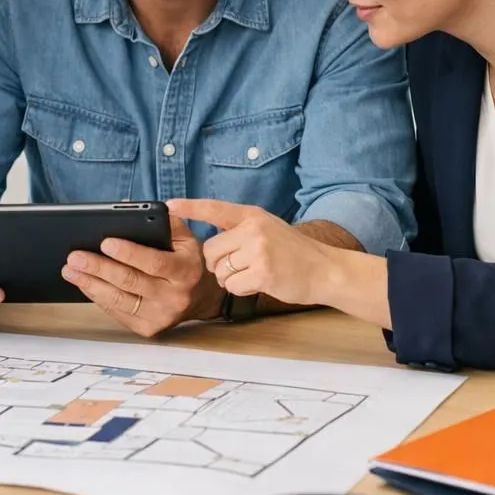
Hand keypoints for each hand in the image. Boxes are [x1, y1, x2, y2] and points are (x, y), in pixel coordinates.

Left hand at [61, 212, 222, 336]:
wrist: (199, 296)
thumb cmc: (185, 260)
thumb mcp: (184, 237)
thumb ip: (162, 220)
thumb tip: (126, 206)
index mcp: (186, 271)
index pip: (155, 263)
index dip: (129, 253)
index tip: (105, 242)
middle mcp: (175, 297)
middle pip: (130, 282)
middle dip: (99, 267)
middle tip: (75, 256)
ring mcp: (161, 316)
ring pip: (119, 300)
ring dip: (90, 284)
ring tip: (70, 270)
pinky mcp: (148, 328)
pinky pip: (116, 312)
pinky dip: (97, 297)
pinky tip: (84, 284)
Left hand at [166, 199, 338, 305]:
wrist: (325, 269)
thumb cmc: (293, 253)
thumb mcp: (268, 228)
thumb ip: (241, 229)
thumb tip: (209, 244)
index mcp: (252, 215)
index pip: (214, 208)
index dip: (190, 207)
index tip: (168, 205)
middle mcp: (253, 229)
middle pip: (210, 250)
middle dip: (218, 264)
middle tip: (239, 266)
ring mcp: (258, 250)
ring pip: (219, 271)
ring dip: (230, 279)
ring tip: (252, 274)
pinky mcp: (263, 272)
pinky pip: (233, 286)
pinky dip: (241, 290)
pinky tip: (258, 283)